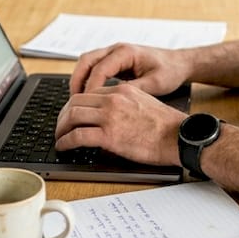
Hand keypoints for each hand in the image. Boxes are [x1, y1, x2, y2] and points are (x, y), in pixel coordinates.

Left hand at [54, 83, 183, 165]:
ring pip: (72, 116)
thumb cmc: (167, 126)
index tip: (72, 115)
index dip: (75, 105)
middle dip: (63, 115)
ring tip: (59, 137)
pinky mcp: (109, 136)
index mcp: (121, 90)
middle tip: (61, 126)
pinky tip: (64, 147)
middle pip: (75, 102)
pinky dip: (66, 142)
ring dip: (61, 128)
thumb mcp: (144, 103)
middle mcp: (112, 99)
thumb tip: (110, 116)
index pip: (89, 93)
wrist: (179, 137)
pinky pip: (77, 136)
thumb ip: (124, 104)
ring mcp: (110, 116)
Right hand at [70, 43, 190, 94]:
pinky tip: (88, 97)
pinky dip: (87, 80)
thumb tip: (114, 101)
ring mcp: (114, 54)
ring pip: (87, 63)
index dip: (91, 87)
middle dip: (77, 80)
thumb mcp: (155, 83)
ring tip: (77, 100)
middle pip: (86, 60)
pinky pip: (94, 68)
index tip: (86, 103)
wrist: (179, 63)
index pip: (100, 68)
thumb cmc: (170, 71)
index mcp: (126, 52)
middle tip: (74, 101)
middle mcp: (116, 50)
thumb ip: (134, 90)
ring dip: (80, 79)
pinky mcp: (115, 62)